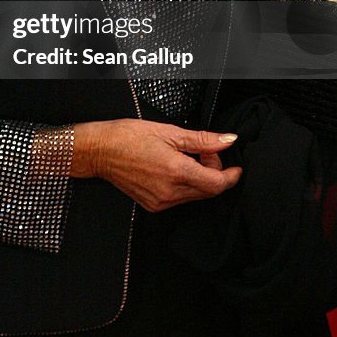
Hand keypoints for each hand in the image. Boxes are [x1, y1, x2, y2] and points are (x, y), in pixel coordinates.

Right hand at [72, 118, 241, 211]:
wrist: (100, 150)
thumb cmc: (128, 137)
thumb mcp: (169, 131)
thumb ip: (202, 140)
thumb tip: (227, 140)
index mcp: (176, 171)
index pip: (217, 184)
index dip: (231, 176)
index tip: (236, 168)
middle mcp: (170, 192)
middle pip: (208, 191)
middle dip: (214, 172)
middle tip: (204, 153)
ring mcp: (161, 201)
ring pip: (195, 195)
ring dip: (199, 179)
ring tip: (185, 157)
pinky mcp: (154, 205)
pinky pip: (180, 199)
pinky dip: (185, 185)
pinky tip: (173, 168)